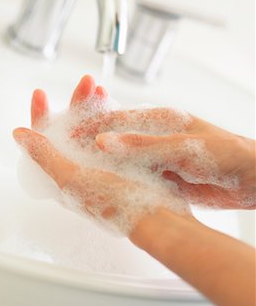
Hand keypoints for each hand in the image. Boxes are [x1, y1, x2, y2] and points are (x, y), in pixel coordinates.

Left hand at [14, 76, 189, 234]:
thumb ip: (46, 157)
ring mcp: (104, 165)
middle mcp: (82, 170)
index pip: (43, 144)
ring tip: (101, 90)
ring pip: (93, 129)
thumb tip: (19, 135)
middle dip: (75, 104)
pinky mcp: (125, 162)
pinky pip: (114, 134)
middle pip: (70, 130)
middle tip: (86, 84)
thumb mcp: (73, 179)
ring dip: (94, 107)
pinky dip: (113, 118)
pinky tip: (117, 106)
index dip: (40, 117)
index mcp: (64, 177)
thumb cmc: (116, 206)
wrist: (159, 219)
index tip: (41, 94)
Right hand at [70, 86, 255, 208]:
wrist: (253, 179)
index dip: (92, 125)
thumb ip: (143, 145)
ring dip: (105, 164)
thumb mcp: (182, 147)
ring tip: (81, 172)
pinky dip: (123, 180)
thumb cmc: (226, 153)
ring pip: (125, 159)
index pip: (117, 119)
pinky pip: (138, 176)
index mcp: (161, 120)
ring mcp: (161, 157)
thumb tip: (105, 141)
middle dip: (92, 143)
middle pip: (117, 138)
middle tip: (68, 152)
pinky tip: (110, 186)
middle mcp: (158, 137)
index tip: (70, 132)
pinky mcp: (167, 176)